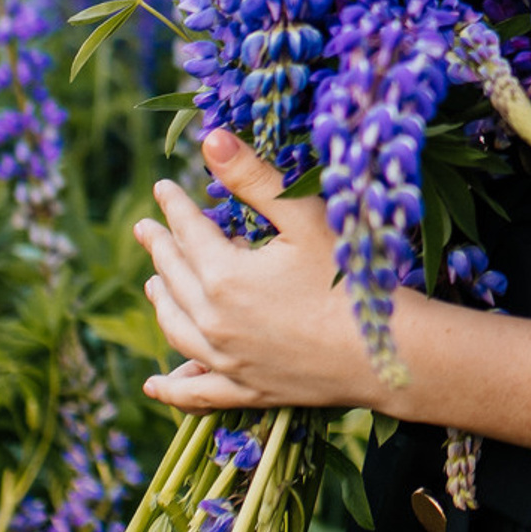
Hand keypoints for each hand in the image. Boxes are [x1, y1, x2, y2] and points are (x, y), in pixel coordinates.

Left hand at [135, 131, 384, 413]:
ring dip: (161, 302)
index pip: (187, 230)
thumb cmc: (351, 275)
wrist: (385, 352)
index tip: (161, 188)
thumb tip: (210, 138)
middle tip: (145, 229)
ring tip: (153, 285)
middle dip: (159, 248)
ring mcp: (227, 361)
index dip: (173, 206)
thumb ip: (253, 177)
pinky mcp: (246, 391)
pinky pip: (196, 393)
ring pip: (176, 328)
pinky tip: (154, 385)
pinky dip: (172, 388)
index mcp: (223, 275)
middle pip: (174, 277)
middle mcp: (213, 321)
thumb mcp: (304, 217)